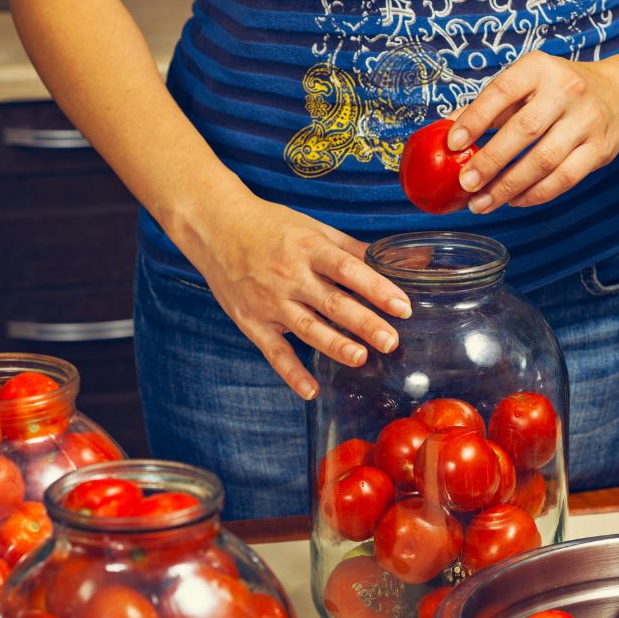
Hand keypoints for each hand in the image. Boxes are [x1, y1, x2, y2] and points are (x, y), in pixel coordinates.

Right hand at [184, 190, 411, 399]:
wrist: (215, 226)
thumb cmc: (271, 227)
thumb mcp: (313, 229)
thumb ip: (354, 250)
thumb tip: (400, 260)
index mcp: (309, 249)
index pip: (349, 270)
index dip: (377, 288)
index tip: (403, 307)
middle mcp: (290, 275)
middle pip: (332, 303)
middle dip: (364, 323)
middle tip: (391, 341)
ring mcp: (269, 301)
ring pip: (307, 328)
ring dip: (335, 345)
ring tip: (360, 358)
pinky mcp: (252, 322)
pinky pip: (275, 352)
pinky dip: (291, 373)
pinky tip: (311, 391)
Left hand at [448, 51, 618, 213]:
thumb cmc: (559, 92)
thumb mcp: (527, 84)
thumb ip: (489, 106)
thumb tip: (446, 128)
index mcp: (540, 68)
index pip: (503, 91)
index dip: (476, 118)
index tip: (454, 143)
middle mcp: (567, 91)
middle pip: (524, 131)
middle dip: (490, 161)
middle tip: (466, 183)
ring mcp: (586, 121)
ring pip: (544, 160)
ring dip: (509, 186)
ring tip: (483, 203)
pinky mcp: (599, 150)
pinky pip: (564, 179)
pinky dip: (535, 194)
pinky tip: (514, 200)